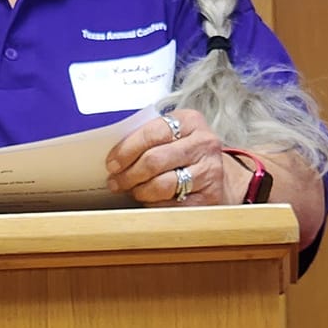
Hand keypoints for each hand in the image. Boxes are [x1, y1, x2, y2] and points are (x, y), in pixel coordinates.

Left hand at [105, 109, 232, 206]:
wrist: (215, 173)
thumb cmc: (183, 152)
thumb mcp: (170, 135)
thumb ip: (147, 139)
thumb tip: (114, 158)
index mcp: (190, 121)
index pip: (152, 134)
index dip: (126, 150)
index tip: (112, 164)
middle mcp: (203, 144)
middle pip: (154, 161)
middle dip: (128, 174)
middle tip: (116, 182)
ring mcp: (209, 171)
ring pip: (162, 185)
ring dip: (140, 191)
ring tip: (133, 191)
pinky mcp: (209, 197)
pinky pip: (171, 205)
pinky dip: (154, 205)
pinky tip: (150, 200)